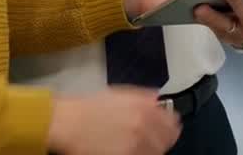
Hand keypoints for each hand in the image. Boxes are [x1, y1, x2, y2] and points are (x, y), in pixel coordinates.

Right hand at [46, 87, 180, 154]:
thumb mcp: (120, 94)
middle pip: (167, 141)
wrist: (69, 123)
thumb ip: (143, 96)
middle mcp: (145, 126)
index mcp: (146, 107)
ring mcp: (137, 146)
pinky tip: (130, 151)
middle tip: (150, 140)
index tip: (164, 129)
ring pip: (156, 153)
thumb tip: (158, 100)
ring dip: (151, 150)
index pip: (173, 123)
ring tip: (137, 146)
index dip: (169, 126)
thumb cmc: (91, 107)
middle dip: (161, 139)